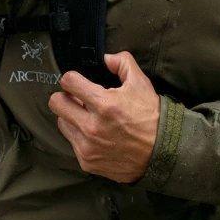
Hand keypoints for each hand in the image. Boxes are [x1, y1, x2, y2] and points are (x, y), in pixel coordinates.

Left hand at [48, 51, 159, 183]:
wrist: (163, 154)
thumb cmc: (152, 118)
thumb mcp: (141, 84)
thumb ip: (122, 63)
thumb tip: (105, 58)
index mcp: (104, 104)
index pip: (68, 82)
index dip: (72, 78)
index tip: (77, 82)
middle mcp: (92, 127)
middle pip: (56, 103)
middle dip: (65, 97)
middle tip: (78, 99)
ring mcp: (88, 146)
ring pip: (62, 122)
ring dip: (71, 117)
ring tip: (88, 117)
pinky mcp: (87, 161)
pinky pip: (72, 142)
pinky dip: (80, 136)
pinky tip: (95, 134)